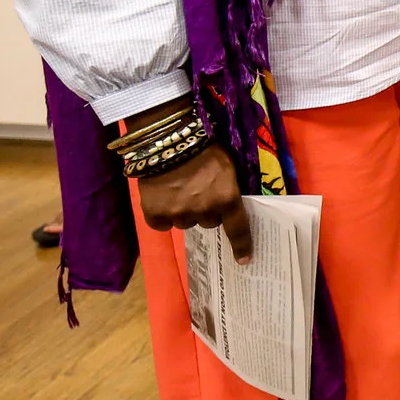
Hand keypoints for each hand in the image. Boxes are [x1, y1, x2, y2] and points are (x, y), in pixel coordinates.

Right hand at [136, 145, 253, 262]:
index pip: (237, 228)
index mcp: (227, 198)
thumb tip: (229, 205)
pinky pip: (161, 224)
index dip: (242, 246)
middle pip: (208, 222)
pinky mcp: (155, 213)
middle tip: (199, 192)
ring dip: (184, 211)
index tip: (244, 260)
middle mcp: (204, 210)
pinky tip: (161, 198)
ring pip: (185, 223)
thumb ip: (227, 189)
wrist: (168, 139)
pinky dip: (161, 215)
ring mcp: (178, 213)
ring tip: (178, 190)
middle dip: (206, 210)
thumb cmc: (204, 147)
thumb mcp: (226, 166)